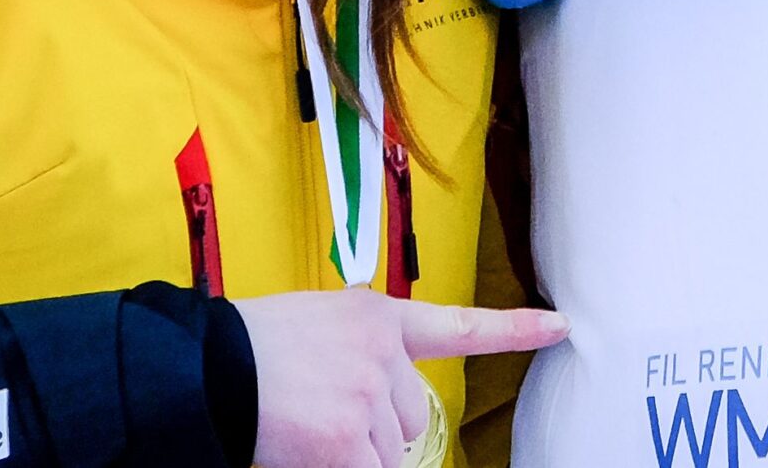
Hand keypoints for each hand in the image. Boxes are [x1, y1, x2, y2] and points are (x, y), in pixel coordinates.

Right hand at [231, 287, 569, 467]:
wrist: (209, 367)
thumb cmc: (254, 349)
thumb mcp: (321, 324)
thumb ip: (362, 345)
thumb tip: (388, 389)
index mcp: (376, 315)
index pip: (459, 325)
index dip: (514, 329)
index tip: (558, 327)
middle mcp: (382, 352)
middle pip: (410, 415)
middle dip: (375, 427)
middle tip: (322, 412)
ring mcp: (368, 397)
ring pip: (389, 450)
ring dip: (355, 451)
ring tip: (307, 423)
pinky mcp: (348, 441)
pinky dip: (347, 467)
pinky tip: (311, 447)